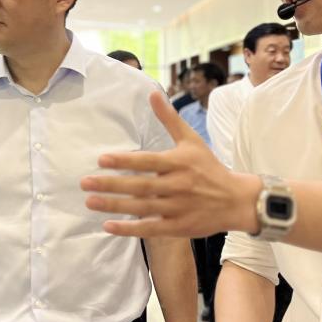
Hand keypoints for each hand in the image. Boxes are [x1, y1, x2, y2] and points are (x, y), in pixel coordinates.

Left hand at [80, 92, 260, 238]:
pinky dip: (129, 229)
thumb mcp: (191, 140)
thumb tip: (152, 93)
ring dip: (114, 206)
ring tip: (90, 202)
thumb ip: (169, 119)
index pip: (148, 162)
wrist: (237, 200)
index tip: (101, 159)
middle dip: (111, 185)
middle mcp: (177, 186)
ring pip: (141, 208)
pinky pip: (150, 228)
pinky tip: (108, 226)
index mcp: (179, 163)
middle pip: (140, 186)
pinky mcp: (178, 227)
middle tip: (85, 183)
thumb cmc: (209, 167)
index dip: (124, 161)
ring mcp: (178, 208)